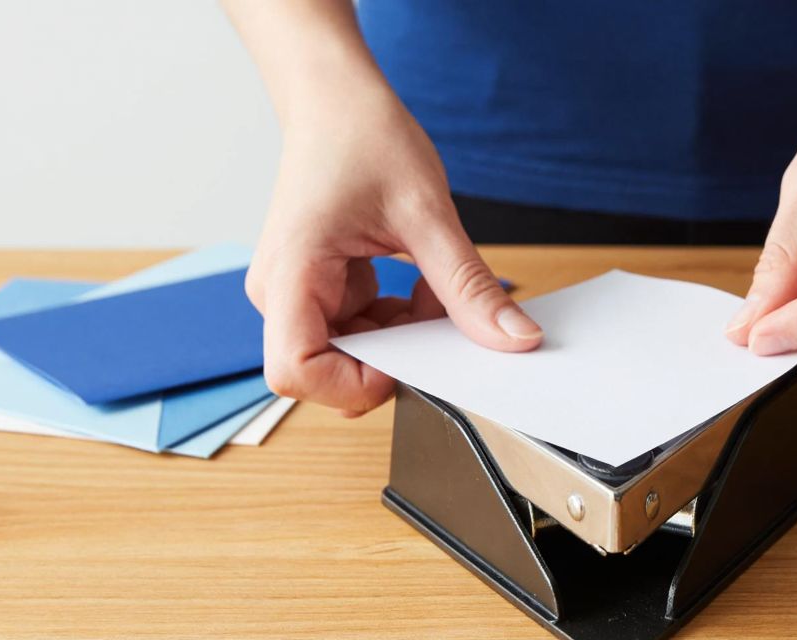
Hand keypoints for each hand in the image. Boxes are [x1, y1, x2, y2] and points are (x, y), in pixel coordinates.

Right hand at [246, 94, 541, 415]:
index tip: (407, 358)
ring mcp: (300, 294)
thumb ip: (468, 286)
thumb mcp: (427, 214)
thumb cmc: (361, 135)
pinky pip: (364, 332)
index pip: (294, 371)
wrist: (336, 98)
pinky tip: (421, 284)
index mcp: (290, 274)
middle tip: (438, 317)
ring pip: (353, 356)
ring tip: (433, 289)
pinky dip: (401, 321)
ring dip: (403, 338)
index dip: (352, 383)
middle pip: (328, 371)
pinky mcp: (322, 290)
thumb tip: (514, 339)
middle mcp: (282, 293)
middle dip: (394, 357)